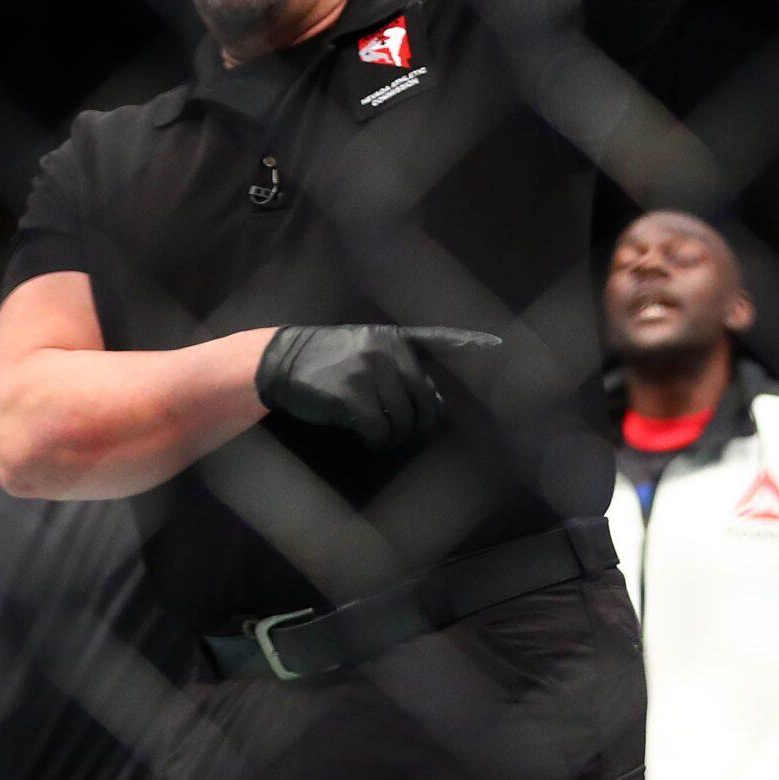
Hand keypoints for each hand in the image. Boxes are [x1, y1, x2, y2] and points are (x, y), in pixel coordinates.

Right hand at [253, 324, 499, 451]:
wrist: (280, 361)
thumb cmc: (326, 361)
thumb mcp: (366, 352)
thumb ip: (401, 371)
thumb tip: (436, 402)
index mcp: (394, 337)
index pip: (438, 339)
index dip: (470, 343)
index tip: (498, 345)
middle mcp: (387, 350)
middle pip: (425, 399)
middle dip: (418, 423)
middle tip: (402, 434)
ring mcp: (369, 372)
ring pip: (404, 420)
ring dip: (395, 436)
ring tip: (380, 436)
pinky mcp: (351, 397)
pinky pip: (380, 432)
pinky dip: (376, 442)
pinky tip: (365, 438)